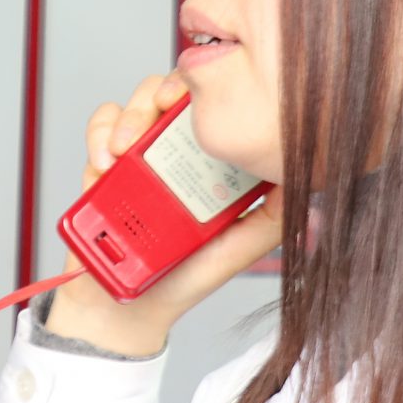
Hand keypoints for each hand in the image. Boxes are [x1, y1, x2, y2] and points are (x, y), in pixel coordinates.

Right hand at [46, 73, 282, 356]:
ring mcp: (137, 156)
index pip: (211, 109)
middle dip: (160, 94)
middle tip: (159, 110)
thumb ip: (269, 220)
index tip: (202, 101)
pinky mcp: (103, 165)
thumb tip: (304, 182)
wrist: (125, 311)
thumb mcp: (235, 250)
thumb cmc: (183, 279)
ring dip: (126, 119)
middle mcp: (173, 152)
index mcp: (208, 164)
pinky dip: (98, 137)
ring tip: (122, 151)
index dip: (207, 91)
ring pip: (132, 105)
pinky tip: (104, 165)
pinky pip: (99, 129)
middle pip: (170, 94)